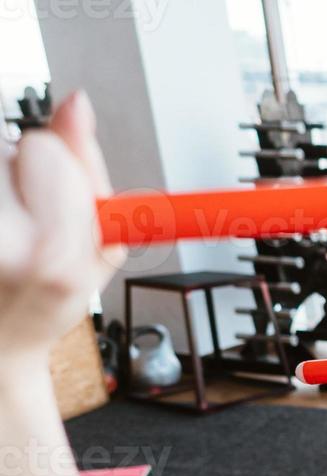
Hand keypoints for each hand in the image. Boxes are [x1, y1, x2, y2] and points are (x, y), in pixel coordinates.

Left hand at [0, 91, 123, 384]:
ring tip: (8, 228)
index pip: (45, 151)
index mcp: (51, 260)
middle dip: (25, 171)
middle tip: (30, 218)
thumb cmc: (45, 306)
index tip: (67, 198)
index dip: (64, 168)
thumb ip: (89, 171)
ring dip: (2, 181)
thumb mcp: (100, 254)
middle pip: (10, 149)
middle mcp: (2, 247)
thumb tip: (77, 101)